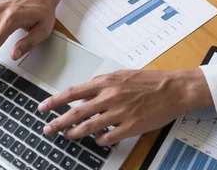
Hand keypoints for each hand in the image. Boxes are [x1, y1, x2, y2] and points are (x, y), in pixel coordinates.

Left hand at [38, 69, 212, 145]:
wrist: (173, 88)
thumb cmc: (149, 81)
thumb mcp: (122, 75)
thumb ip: (102, 84)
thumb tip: (85, 91)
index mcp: (106, 82)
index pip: (73, 92)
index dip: (55, 101)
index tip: (43, 107)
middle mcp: (109, 97)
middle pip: (76, 113)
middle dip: (58, 122)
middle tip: (47, 129)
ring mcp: (119, 112)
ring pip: (89, 127)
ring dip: (75, 134)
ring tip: (67, 137)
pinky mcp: (131, 126)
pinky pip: (108, 137)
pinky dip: (99, 140)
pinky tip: (97, 140)